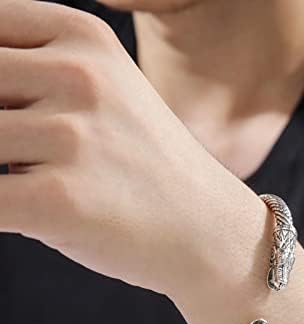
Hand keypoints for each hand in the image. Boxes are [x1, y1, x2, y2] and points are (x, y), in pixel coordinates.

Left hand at [0, 1, 230, 295]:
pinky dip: (0, 208)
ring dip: (5, 170)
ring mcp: (72, 138)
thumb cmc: (149, 167)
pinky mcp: (58, 200)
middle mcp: (79, 77)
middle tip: (36, 155)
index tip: (15, 111)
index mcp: (85, 38)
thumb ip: (30, 78)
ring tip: (52, 184)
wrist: (206, 227)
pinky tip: (37, 213)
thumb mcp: (106, 95)